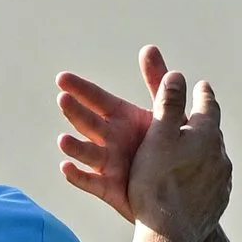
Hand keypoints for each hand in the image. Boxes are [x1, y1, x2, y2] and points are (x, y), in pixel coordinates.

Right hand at [56, 45, 167, 221]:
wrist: (179, 194)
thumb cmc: (172, 150)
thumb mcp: (166, 113)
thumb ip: (158, 84)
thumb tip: (149, 47)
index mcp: (122, 119)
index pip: (98, 100)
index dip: (81, 89)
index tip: (61, 78)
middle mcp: (111, 140)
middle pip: (90, 123)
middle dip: (76, 111)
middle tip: (63, 98)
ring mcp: (110, 165)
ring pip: (90, 153)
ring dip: (76, 147)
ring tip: (63, 140)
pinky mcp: (112, 189)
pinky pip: (94, 183)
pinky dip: (80, 177)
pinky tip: (66, 169)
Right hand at [123, 66, 229, 241]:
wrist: (170, 234)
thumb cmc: (158, 183)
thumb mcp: (157, 137)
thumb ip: (168, 104)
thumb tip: (177, 75)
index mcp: (207, 136)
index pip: (207, 107)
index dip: (202, 94)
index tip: (201, 86)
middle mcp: (220, 157)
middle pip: (213, 133)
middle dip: (204, 122)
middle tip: (198, 115)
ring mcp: (222, 182)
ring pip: (214, 158)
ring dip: (204, 151)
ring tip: (194, 149)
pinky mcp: (217, 204)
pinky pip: (212, 183)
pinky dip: (203, 176)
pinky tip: (193, 181)